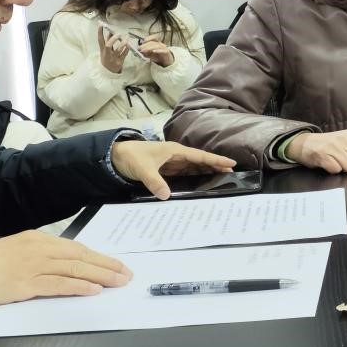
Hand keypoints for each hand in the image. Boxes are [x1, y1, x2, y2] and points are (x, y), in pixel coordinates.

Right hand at [0, 230, 131, 307]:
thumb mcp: (17, 250)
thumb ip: (41, 255)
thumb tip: (66, 265)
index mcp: (38, 240)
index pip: (76, 248)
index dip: (99, 257)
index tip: (116, 264)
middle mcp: (39, 249)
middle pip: (81, 257)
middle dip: (107, 265)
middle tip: (126, 274)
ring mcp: (33, 265)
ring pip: (75, 269)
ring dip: (101, 276)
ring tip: (118, 282)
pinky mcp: (26, 283)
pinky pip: (58, 284)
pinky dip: (78, 287)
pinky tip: (93, 290)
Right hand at [97, 26, 127, 73]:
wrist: (108, 72)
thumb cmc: (108, 57)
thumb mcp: (105, 50)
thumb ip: (108, 41)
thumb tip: (111, 31)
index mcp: (102, 50)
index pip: (100, 39)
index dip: (100, 32)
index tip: (101, 24)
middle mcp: (107, 54)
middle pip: (108, 45)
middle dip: (113, 39)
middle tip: (119, 34)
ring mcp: (113, 58)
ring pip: (118, 50)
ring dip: (122, 43)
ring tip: (126, 39)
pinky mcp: (119, 62)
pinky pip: (124, 54)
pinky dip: (127, 49)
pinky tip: (129, 45)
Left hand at [111, 140, 235, 199]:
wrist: (114, 157)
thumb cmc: (130, 157)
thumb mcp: (142, 169)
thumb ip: (154, 182)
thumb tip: (166, 196)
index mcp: (174, 151)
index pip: (199, 156)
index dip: (215, 159)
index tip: (231, 163)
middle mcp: (176, 156)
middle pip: (200, 161)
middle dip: (215, 166)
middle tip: (232, 174)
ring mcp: (172, 163)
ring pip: (194, 168)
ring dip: (206, 172)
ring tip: (221, 179)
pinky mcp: (166, 170)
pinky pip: (185, 174)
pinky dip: (194, 178)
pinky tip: (201, 184)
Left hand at [138, 33, 173, 66]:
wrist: (167, 61)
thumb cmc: (158, 56)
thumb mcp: (150, 55)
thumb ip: (145, 53)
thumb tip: (139, 51)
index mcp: (157, 43)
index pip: (153, 38)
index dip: (148, 38)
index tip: (142, 41)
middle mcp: (160, 44)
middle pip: (153, 42)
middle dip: (145, 45)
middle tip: (140, 49)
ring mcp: (164, 48)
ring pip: (157, 46)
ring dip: (149, 48)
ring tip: (144, 50)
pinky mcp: (167, 53)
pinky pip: (163, 50)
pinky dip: (158, 50)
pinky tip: (154, 51)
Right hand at [285, 130, 346, 173]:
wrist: (304, 143)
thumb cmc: (328, 145)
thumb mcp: (346, 143)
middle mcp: (344, 139)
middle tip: (345, 164)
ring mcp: (333, 146)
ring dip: (344, 169)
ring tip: (337, 164)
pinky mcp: (322, 155)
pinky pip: (336, 169)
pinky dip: (334, 170)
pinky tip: (330, 165)